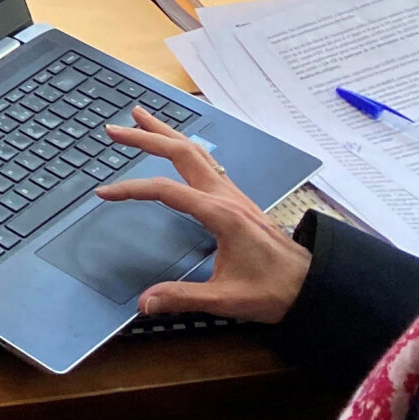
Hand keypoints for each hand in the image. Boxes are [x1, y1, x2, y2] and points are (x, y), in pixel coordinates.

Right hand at [94, 106, 309, 320]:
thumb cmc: (273, 291)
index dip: (131, 189)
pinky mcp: (237, 200)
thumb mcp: (226, 299)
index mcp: (220, 214)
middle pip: (182, 152)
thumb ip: (183, 298)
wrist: (314, 286)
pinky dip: (183, 147)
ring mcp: (233, 194)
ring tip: (140, 116)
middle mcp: (226, 196)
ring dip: (166, 132)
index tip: (104, 193)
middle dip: (146, 136)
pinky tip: (176, 148)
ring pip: (195, 152)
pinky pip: (205, 162)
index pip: (166, 190)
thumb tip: (144, 303)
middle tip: (114, 129)